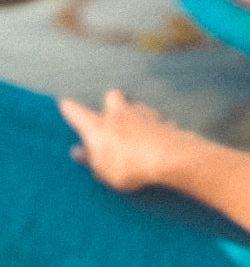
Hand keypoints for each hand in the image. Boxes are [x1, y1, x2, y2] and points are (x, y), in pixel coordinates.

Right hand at [58, 89, 189, 191]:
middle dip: (109, 103)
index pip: (77, 113)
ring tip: (134, 130)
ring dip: (132, 113)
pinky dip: (151, 124)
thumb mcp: (103, 170)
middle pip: (111, 96)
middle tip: (110, 117)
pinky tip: (154, 136)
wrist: (168, 156)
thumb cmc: (130, 166)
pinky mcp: (161, 118)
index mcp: (99, 126)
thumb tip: (77, 150)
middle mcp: (119, 113)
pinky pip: (152, 116)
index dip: (69, 108)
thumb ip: (90, 159)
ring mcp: (142, 112)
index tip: (64, 103)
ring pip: (134, 104)